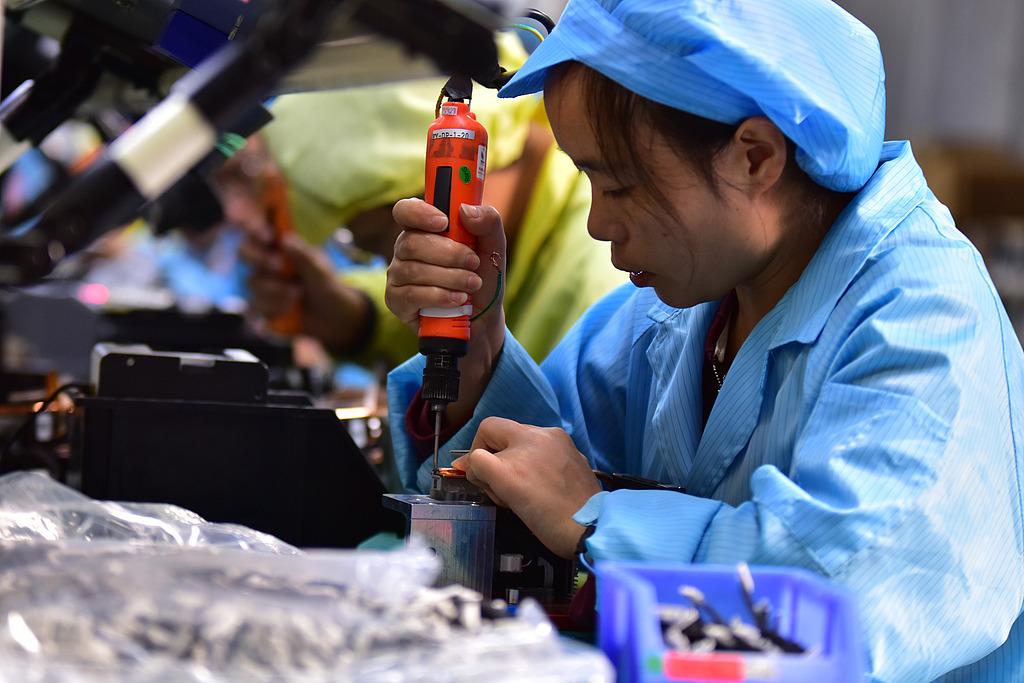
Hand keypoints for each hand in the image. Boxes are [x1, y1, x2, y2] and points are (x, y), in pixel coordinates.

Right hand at [240, 230, 371, 353]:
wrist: (331, 319)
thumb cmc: (327, 288)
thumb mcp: (321, 272)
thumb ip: (304, 257)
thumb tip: (286, 239)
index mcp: (280, 247)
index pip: (258, 231)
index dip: (256, 229)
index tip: (269, 237)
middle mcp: (265, 262)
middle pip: (244, 252)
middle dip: (260, 259)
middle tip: (278, 266)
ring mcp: (260, 284)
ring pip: (251, 282)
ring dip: (275, 290)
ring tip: (298, 294)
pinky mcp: (259, 307)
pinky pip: (253, 307)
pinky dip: (273, 309)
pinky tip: (289, 310)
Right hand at [387, 199, 507, 422]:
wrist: (482, 318)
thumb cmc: (483, 277)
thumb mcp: (494, 248)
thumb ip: (488, 222)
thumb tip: (466, 210)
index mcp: (424, 229)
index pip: (405, 211)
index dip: (419, 213)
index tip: (444, 222)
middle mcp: (406, 249)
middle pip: (411, 242)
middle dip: (449, 254)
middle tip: (474, 263)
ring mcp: (398, 275)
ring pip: (413, 270)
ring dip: (450, 278)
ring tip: (472, 285)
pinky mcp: (396, 301)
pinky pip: (411, 295)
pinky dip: (439, 296)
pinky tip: (458, 300)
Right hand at [453, 417, 601, 558]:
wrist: (591, 529)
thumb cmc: (546, 513)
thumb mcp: (504, 488)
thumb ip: (480, 467)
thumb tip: (466, 463)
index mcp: (527, 437)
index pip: (488, 428)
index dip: (476, 451)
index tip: (482, 478)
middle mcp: (545, 434)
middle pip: (506, 437)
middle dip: (497, 460)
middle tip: (502, 489)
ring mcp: (563, 445)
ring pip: (524, 447)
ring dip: (516, 465)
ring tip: (523, 492)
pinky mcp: (576, 458)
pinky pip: (544, 456)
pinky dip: (536, 468)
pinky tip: (542, 491)